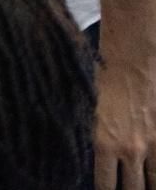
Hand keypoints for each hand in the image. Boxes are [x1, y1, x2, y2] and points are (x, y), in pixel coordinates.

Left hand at [95, 52, 155, 189]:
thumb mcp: (87, 109)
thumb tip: (92, 156)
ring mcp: (152, 144)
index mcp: (104, 144)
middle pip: (133, 189)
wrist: (133, 60)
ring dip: (147, 185)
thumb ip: (92, 137)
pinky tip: (153, 176)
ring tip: (142, 185)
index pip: (105, 185)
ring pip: (154, 182)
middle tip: (123, 187)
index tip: (104, 189)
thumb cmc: (103, 78)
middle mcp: (130, 150)